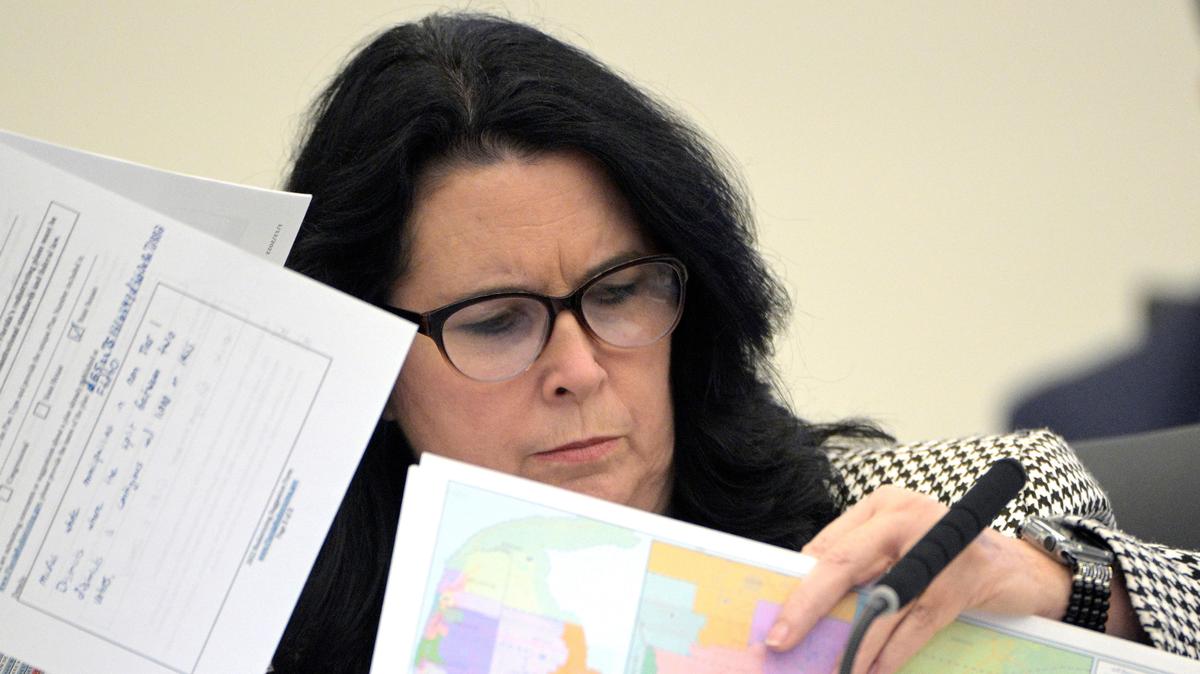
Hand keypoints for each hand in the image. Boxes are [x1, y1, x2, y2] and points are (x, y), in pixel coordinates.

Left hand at [764, 485, 1072, 673]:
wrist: (1019, 568)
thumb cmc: (948, 555)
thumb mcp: (900, 543)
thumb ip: (860, 557)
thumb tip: (807, 587)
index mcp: (883, 506)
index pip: (829, 545)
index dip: (800, 584)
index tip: (777, 615)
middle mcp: (905, 518)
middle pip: (842, 565)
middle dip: (806, 607)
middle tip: (780, 640)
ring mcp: (935, 551)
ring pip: (878, 605)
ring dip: (853, 646)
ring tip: (833, 669)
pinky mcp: (958, 585)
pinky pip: (913, 627)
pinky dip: (890, 654)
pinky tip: (871, 671)